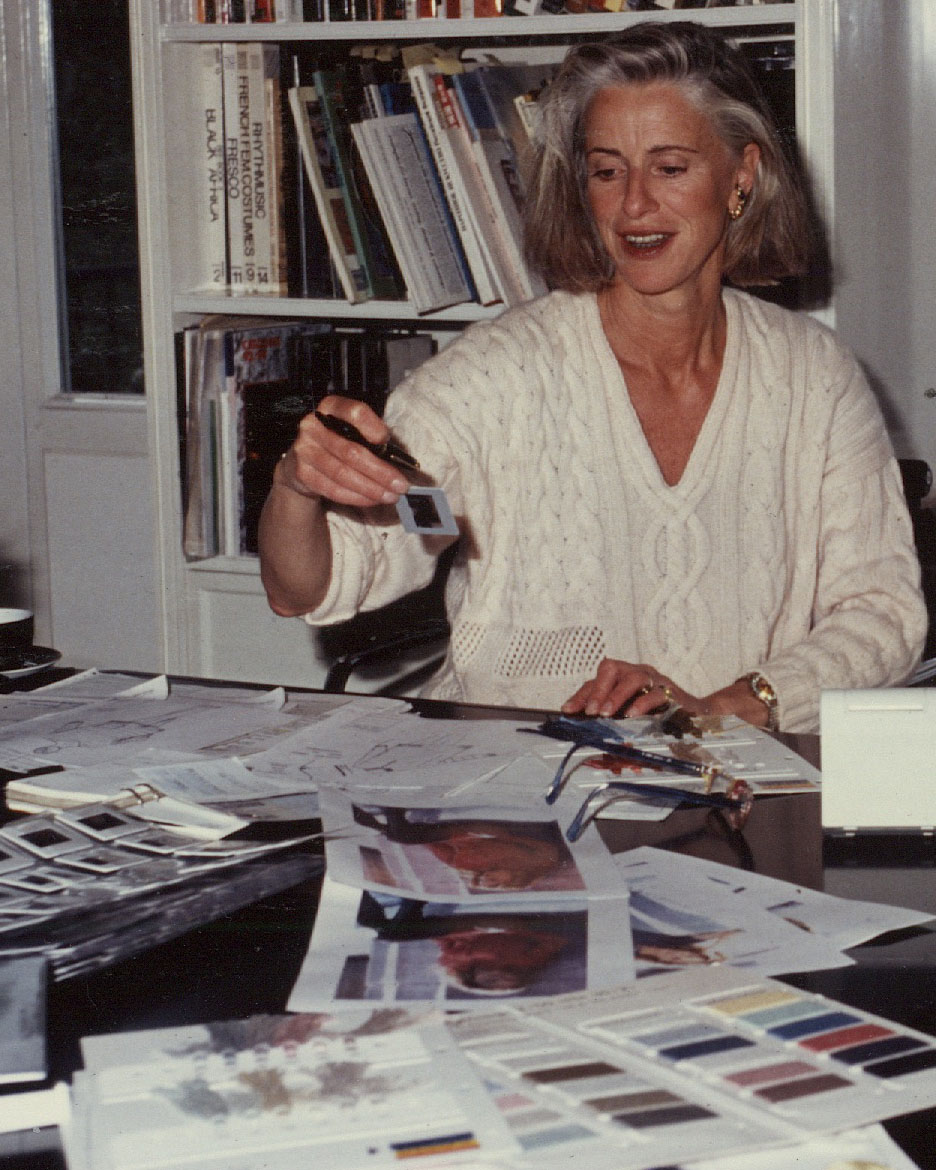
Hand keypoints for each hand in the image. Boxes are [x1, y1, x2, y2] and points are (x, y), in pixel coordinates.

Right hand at [274, 395, 410, 507]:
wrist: (303, 461)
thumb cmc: (339, 442)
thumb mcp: (354, 431)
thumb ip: (373, 440)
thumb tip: (401, 462)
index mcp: (331, 407)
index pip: (354, 412)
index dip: (372, 426)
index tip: (387, 441)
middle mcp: (313, 425)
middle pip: (350, 451)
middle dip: (380, 471)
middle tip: (401, 485)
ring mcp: (304, 450)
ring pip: (342, 474)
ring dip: (371, 489)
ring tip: (391, 496)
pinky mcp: (302, 473)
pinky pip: (333, 489)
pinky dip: (356, 497)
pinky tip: (372, 500)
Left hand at [561, 658, 699, 718]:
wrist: (695, 716)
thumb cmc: (658, 715)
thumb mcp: (630, 715)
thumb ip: (611, 718)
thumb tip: (585, 729)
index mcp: (624, 677)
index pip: (597, 679)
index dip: (581, 694)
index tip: (568, 710)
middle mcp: (638, 673)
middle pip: (612, 668)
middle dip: (598, 690)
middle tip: (590, 712)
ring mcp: (656, 680)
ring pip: (633, 678)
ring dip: (616, 695)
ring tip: (605, 713)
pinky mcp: (672, 693)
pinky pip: (656, 693)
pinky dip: (642, 704)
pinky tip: (632, 715)